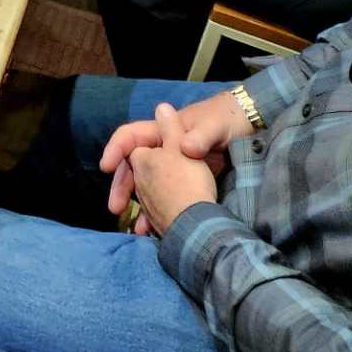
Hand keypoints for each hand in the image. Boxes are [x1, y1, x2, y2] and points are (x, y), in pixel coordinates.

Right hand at [100, 90, 246, 230]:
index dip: (115, 150)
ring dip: (137, 204)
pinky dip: (157, 212)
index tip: (106, 167)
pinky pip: (162, 196)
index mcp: (162, 131)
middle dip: (122, 185)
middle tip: (115, 208)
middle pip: (132, 165)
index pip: (130, 137)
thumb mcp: (214, 127)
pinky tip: (157, 229)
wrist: (245, 128)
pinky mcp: (182, 180)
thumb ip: (199, 137)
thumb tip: (185, 147)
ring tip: (137, 227)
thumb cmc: (225, 122)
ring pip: (145, 184)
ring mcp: (170, 165)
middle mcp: (161, 148)